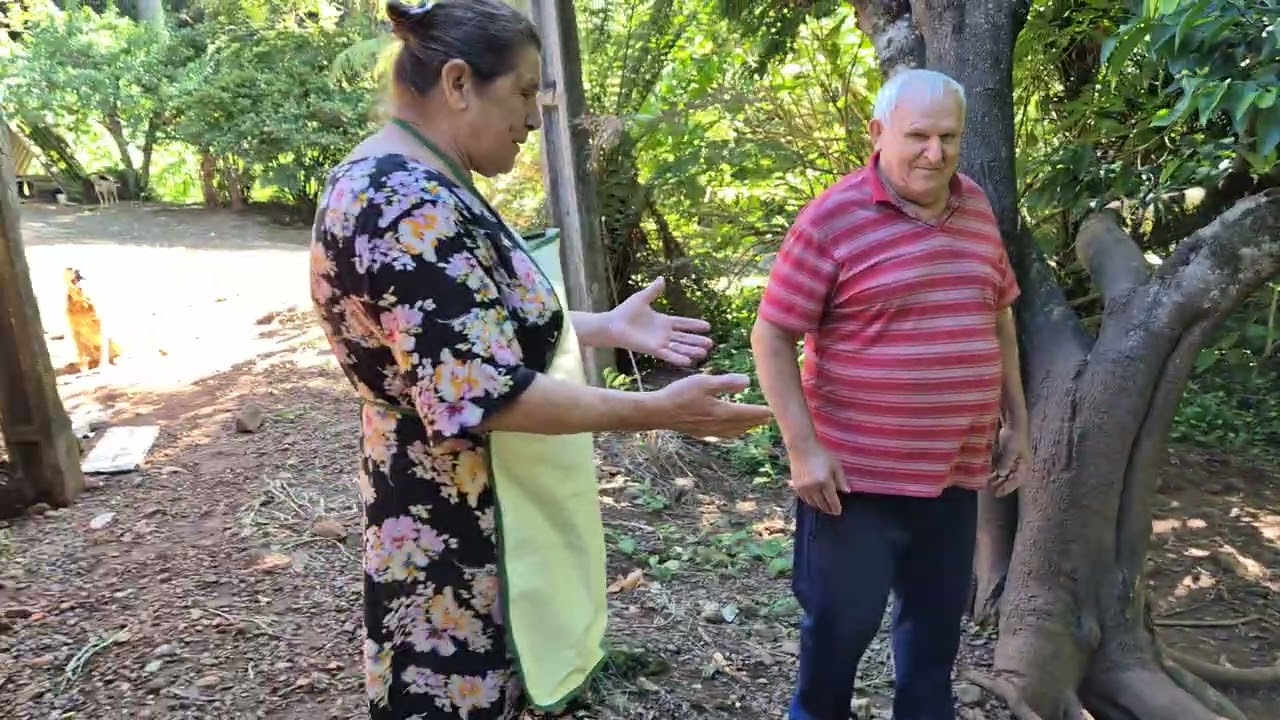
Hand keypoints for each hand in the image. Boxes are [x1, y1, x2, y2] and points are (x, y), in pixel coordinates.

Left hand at [607, 277, 713, 366]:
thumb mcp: (642, 298)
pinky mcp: (652, 350)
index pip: (683, 323)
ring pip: (679, 347)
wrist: (612, 324)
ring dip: (691, 351)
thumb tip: (662, 278)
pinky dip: (677, 358)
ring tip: (704, 353)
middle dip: (697, 341)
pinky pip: (668, 355)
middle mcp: (663, 333)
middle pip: (684, 338)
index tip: (708, 326)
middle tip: (711, 344)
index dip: (694, 325)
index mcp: (663, 321)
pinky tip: (689, 362)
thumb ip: (654, 290)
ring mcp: (659, 342)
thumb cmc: (625, 311)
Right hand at [651, 373, 772, 437]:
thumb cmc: (679, 394)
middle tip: (770, 418)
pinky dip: (732, 432)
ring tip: (753, 424)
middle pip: (744, 425)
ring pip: (734, 432)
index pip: (748, 413)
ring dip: (746, 428)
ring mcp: (709, 431)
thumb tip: (748, 382)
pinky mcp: (700, 433)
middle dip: (757, 421)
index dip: (762, 412)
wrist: (658, 412)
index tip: (774, 410)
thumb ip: (726, 383)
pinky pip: (722, 434)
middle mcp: (718, 424)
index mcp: (722, 412)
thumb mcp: (703, 382)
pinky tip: (729, 430)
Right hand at [788, 444, 843, 515]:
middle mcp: (814, 487)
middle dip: (828, 509)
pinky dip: (810, 502)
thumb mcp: (835, 464)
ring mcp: (804, 487)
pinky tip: (813, 502)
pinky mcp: (796, 486)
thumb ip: (841, 479)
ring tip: (824, 508)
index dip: (836, 507)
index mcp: (825, 481)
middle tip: (832, 512)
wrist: (801, 447)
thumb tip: (846, 492)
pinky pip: (804, 499)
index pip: (832, 499)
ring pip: (812, 503)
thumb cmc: (821, 454)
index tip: (839, 512)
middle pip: (822, 503)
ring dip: (819, 507)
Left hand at [989, 424, 1030, 495]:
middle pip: (1010, 480)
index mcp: (1024, 466)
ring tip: (988, 486)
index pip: (1016, 481)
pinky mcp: (1006, 457)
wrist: (1013, 424)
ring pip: (1005, 475)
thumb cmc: (1015, 437)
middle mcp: (1020, 466)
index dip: (1007, 488)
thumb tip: (1002, 474)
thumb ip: (1006, 463)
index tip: (998, 493)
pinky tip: (988, 477)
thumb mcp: (1010, 451)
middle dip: (1001, 486)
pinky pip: (1001, 468)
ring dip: (997, 481)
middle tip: (991, 492)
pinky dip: (995, 473)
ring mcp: (1013, 462)